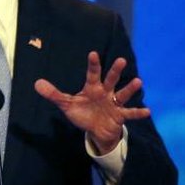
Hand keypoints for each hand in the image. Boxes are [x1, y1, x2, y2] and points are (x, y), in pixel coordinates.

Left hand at [34, 51, 149, 152]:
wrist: (96, 130)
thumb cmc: (83, 113)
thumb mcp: (67, 105)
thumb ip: (54, 94)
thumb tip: (36, 84)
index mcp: (92, 88)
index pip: (92, 74)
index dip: (93, 64)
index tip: (93, 53)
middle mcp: (105, 93)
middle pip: (111, 80)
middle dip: (115, 71)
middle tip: (121, 60)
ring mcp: (114, 104)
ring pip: (122, 94)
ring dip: (130, 89)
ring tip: (138, 82)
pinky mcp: (120, 116)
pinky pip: (130, 113)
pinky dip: (138, 113)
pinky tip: (147, 111)